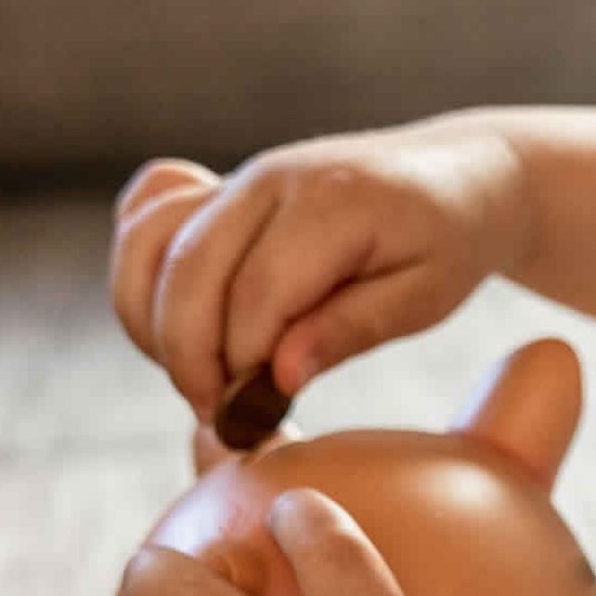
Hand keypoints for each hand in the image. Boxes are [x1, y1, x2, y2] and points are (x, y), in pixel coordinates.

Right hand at [106, 117, 534, 422]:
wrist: (456, 176)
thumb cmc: (447, 243)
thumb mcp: (426, 296)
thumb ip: (351, 330)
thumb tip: (274, 378)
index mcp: (333, 203)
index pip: (258, 293)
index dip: (245, 365)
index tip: (255, 419)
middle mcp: (270, 180)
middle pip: (189, 270)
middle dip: (190, 357)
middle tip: (219, 416)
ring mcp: (238, 179)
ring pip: (149, 245)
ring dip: (151, 322)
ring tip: (199, 378)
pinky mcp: (219, 191)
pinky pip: (145, 222)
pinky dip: (139, 277)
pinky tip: (176, 325)